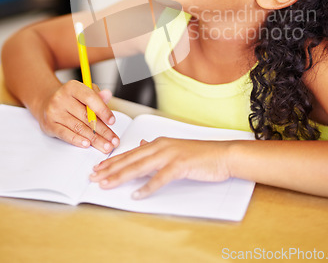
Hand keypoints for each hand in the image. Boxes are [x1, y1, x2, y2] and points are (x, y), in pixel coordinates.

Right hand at [37, 80, 119, 152]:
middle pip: (86, 116)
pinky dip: (77, 140)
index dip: (103, 110)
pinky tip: (87, 144)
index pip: (90, 98)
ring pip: (78, 127)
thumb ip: (97, 96)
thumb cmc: (71, 98)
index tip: (112, 121)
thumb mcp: (85, 91)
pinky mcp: (49, 125)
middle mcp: (61, 98)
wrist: (48, 102)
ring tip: (105, 145)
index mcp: (72, 87)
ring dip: (94, 139)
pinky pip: (65, 134)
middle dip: (103, 131)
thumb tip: (108, 95)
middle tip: (113, 140)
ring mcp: (54, 112)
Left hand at [90, 137, 232, 198]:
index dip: (113, 161)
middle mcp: (161, 146)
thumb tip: (142, 143)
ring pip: (140, 167)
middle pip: (131, 159)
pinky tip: (137, 195)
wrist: (222, 154)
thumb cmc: (200, 154)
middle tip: (94, 176)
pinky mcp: (180, 165)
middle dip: (110, 168)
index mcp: (159, 143)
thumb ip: (156, 148)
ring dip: (122, 176)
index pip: (131, 153)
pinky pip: (160, 178)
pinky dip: (148, 187)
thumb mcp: (175, 148)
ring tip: (107, 183)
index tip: (99, 167)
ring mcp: (170, 155)